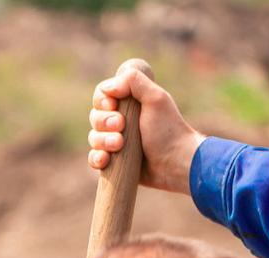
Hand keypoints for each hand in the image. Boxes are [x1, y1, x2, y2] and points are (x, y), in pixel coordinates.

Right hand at [88, 60, 204, 193]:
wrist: (174, 163)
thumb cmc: (167, 130)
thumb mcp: (155, 98)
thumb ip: (133, 81)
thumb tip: (108, 87)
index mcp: (129, 103)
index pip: (102, 95)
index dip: (102, 101)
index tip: (113, 106)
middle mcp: (120, 122)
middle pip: (95, 117)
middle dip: (104, 122)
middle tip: (121, 125)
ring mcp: (115, 143)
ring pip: (93, 138)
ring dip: (102, 140)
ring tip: (120, 144)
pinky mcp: (114, 164)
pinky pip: (94, 159)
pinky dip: (96, 158)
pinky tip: (105, 160)